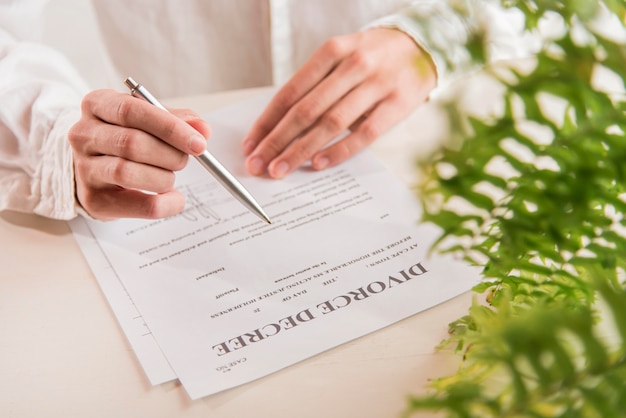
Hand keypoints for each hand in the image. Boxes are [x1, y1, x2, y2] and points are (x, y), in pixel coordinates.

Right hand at [68, 89, 210, 219]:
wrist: (95, 169)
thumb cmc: (125, 138)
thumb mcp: (148, 120)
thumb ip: (176, 120)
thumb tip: (202, 129)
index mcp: (98, 104)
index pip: (132, 110)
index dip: (169, 128)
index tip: (198, 143)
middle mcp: (84, 134)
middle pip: (131, 143)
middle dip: (169, 155)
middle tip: (184, 160)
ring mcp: (85, 168)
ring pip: (127, 172)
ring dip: (163, 178)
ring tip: (170, 177)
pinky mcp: (94, 199)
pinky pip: (136, 204)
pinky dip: (164, 204)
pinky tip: (174, 199)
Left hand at [242, 27, 436, 178]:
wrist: (424, 46)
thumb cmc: (373, 57)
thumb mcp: (341, 58)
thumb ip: (315, 87)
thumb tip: (279, 128)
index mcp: (332, 51)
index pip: (290, 92)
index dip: (267, 121)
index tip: (251, 144)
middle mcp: (353, 65)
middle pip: (306, 110)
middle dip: (277, 141)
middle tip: (259, 164)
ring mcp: (377, 84)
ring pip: (331, 123)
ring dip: (301, 150)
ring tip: (281, 169)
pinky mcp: (397, 104)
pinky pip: (363, 134)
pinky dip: (339, 151)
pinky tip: (318, 164)